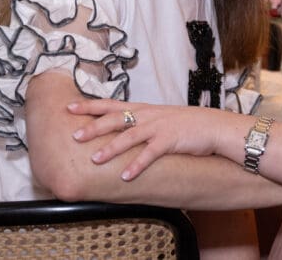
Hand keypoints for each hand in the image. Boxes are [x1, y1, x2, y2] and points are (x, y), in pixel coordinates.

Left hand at [68, 99, 244, 179]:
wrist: (213, 126)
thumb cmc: (186, 125)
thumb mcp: (160, 119)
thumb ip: (140, 123)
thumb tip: (119, 131)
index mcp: (143, 109)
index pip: (111, 105)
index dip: (89, 106)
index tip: (68, 107)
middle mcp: (148, 116)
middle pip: (115, 119)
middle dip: (94, 127)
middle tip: (74, 135)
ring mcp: (159, 127)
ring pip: (130, 136)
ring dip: (111, 148)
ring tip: (94, 159)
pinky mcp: (170, 140)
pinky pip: (150, 154)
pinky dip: (137, 165)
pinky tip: (125, 176)